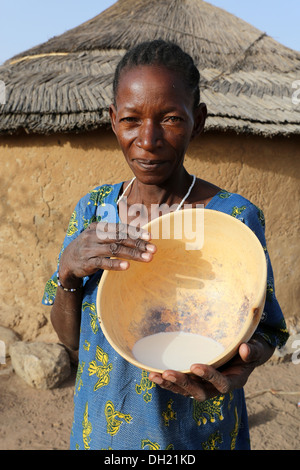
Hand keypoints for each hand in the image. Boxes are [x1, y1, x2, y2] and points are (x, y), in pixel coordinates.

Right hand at [58, 221, 155, 287]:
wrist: (66, 262)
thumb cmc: (89, 248)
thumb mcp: (98, 237)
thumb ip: (114, 235)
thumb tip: (139, 234)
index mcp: (98, 227)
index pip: (120, 228)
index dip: (135, 232)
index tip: (150, 237)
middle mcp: (93, 236)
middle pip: (120, 238)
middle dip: (138, 243)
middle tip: (153, 249)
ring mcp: (90, 249)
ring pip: (114, 250)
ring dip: (133, 254)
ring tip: (147, 258)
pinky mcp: (87, 263)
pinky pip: (103, 263)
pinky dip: (116, 264)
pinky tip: (127, 266)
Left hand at [148, 335, 273, 401]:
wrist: (245, 351)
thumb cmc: (250, 347)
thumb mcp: (256, 347)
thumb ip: (252, 350)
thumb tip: (244, 349)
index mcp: (234, 380)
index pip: (221, 384)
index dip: (209, 376)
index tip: (195, 365)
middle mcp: (217, 386)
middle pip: (199, 392)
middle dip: (183, 383)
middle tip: (168, 372)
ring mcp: (205, 384)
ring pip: (186, 390)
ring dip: (170, 384)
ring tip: (154, 376)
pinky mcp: (195, 380)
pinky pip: (180, 384)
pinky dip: (167, 381)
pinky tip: (152, 374)